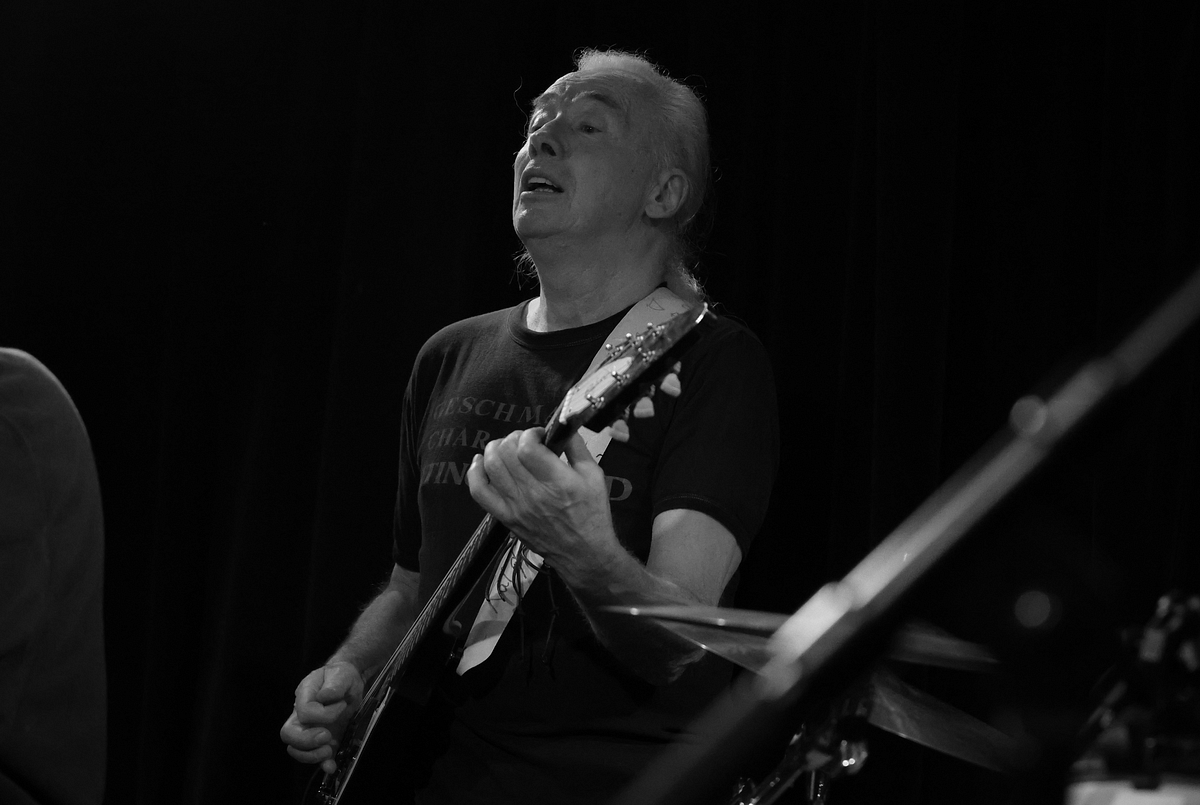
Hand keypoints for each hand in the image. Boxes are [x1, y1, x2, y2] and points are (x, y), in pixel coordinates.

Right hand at [280, 661, 363, 773]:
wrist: (349, 684)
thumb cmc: (341, 676)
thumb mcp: (342, 674)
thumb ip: (334, 684)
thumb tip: (324, 697)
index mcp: (304, 696)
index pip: (304, 712)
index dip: (324, 713)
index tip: (342, 705)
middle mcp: (301, 715)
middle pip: (288, 734)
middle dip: (306, 741)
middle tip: (326, 736)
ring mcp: (309, 729)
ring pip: (295, 749)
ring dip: (311, 755)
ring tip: (329, 749)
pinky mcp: (322, 740)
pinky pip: (314, 756)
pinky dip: (322, 763)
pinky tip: (331, 766)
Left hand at [467, 429, 617, 581]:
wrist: (584, 553)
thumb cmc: (592, 515)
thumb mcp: (595, 476)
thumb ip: (577, 447)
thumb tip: (562, 427)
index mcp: (557, 481)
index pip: (527, 447)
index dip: (530, 433)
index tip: (539, 435)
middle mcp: (533, 494)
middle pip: (506, 453)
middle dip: (514, 438)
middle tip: (525, 441)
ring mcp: (516, 506)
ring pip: (491, 467)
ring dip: (495, 449)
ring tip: (507, 448)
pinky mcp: (506, 517)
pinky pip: (479, 492)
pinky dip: (475, 473)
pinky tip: (481, 462)